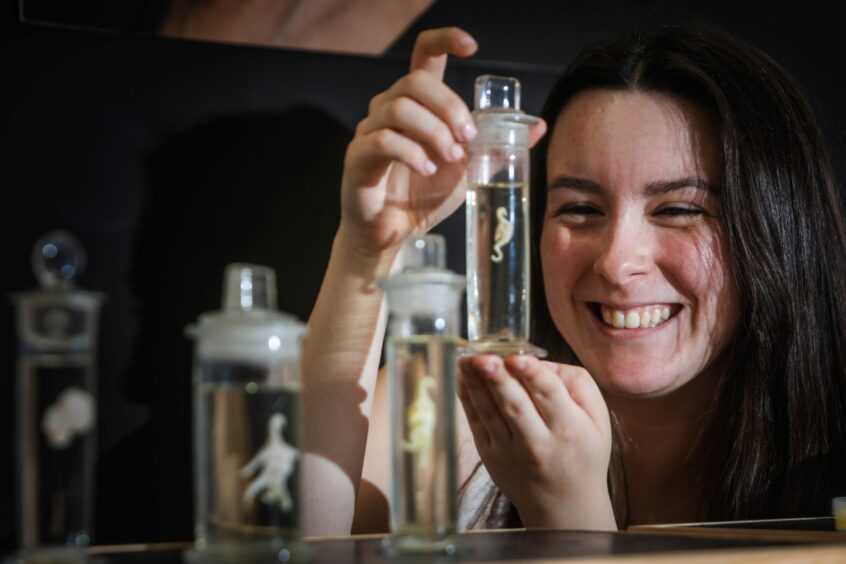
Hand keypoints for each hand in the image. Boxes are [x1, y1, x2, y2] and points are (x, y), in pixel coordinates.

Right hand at [340, 27, 546, 255]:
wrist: (392, 234)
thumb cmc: (424, 197)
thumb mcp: (470, 170)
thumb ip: (496, 146)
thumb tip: (537, 125)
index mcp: (417, 104)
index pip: (424, 55)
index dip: (445, 40)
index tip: (472, 48)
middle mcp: (388, 109)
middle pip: (415, 80)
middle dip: (449, 106)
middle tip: (467, 137)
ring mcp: (369, 130)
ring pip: (399, 107)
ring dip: (434, 132)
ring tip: (450, 159)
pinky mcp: (358, 156)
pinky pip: (384, 140)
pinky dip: (412, 153)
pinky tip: (427, 170)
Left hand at [458, 355, 615, 529]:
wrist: (564, 505)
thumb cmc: (583, 455)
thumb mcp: (599, 421)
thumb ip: (579, 385)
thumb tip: (545, 364)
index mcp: (569, 429)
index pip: (549, 395)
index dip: (532, 374)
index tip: (517, 357)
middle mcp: (538, 442)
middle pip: (515, 404)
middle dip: (498, 379)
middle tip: (484, 358)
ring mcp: (510, 451)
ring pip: (490, 412)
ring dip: (476, 384)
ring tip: (466, 360)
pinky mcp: (490, 456)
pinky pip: (476, 422)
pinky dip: (467, 399)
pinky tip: (462, 376)